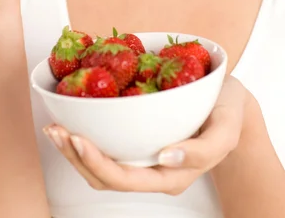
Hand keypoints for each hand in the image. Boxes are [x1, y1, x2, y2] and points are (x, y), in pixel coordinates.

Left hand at [43, 75, 249, 194]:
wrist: (230, 106)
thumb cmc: (228, 115)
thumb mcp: (227, 129)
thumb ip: (204, 149)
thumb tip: (167, 156)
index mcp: (170, 174)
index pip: (124, 178)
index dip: (96, 163)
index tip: (78, 138)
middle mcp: (151, 170)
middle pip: (103, 177)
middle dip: (74, 156)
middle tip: (56, 131)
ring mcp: (141, 157)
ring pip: (99, 166)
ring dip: (72, 149)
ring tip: (54, 128)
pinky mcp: (136, 141)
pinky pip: (106, 147)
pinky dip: (84, 135)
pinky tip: (71, 120)